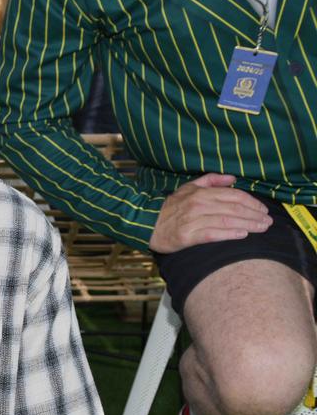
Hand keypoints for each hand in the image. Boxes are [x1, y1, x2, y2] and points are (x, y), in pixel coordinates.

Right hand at [149, 174, 271, 253]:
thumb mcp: (187, 188)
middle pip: (233, 209)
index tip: (263, 209)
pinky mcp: (187, 236)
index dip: (251, 202)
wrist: (146, 225)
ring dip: (248, 224)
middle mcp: (197, 205)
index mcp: (200, 192)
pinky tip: (242, 235)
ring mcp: (192, 220)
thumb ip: (210, 181)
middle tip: (268, 222)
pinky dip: (229, 234)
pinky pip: (212, 234)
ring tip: (261, 229)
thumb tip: (232, 177)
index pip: (232, 195)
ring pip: (226, 221)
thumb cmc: (170, 208)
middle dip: (254, 215)